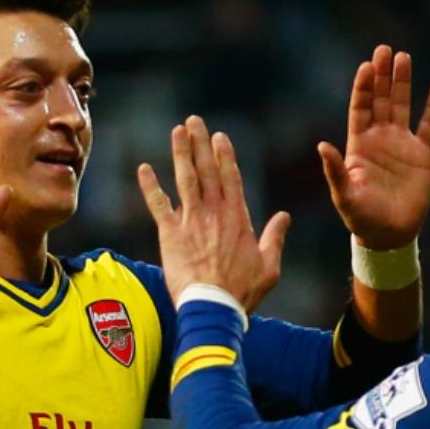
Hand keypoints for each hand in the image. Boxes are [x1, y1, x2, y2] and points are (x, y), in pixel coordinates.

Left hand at [137, 116, 291, 311]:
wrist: (214, 307)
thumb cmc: (243, 291)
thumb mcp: (270, 266)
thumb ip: (275, 238)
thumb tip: (284, 217)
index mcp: (238, 219)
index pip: (231, 178)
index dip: (224, 155)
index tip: (220, 136)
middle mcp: (214, 213)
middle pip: (207, 171)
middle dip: (201, 144)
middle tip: (195, 121)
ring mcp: (191, 221)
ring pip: (185, 179)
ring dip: (180, 153)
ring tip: (177, 131)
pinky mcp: (170, 234)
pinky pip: (158, 205)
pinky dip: (150, 186)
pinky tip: (144, 168)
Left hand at [319, 45, 429, 250]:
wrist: (390, 234)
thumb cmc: (362, 216)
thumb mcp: (344, 195)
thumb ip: (335, 170)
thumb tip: (322, 145)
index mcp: (359, 143)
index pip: (361, 107)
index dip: (363, 87)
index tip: (366, 66)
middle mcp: (380, 138)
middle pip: (381, 99)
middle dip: (382, 75)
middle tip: (384, 49)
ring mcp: (401, 144)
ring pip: (403, 106)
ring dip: (403, 82)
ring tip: (404, 57)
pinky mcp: (422, 155)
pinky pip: (429, 127)